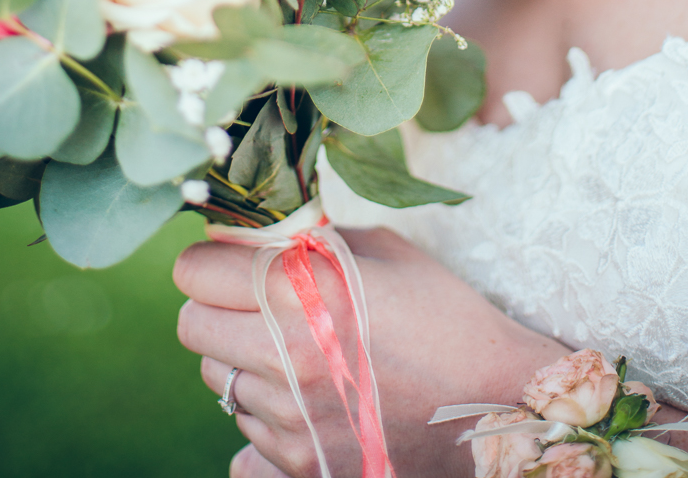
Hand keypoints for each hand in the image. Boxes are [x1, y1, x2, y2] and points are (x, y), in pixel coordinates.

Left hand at [174, 224, 566, 477]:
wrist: (495, 405)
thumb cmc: (443, 315)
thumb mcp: (380, 253)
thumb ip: (308, 238)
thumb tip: (251, 232)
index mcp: (302, 291)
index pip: (195, 270)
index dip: (212, 259)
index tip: (234, 257)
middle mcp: (284, 356)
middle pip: (192, 326)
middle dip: (216, 306)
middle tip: (256, 300)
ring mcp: (289, 418)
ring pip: (217, 380)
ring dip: (242, 360)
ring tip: (297, 349)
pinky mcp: (300, 464)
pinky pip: (245, 431)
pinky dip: (267, 411)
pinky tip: (313, 397)